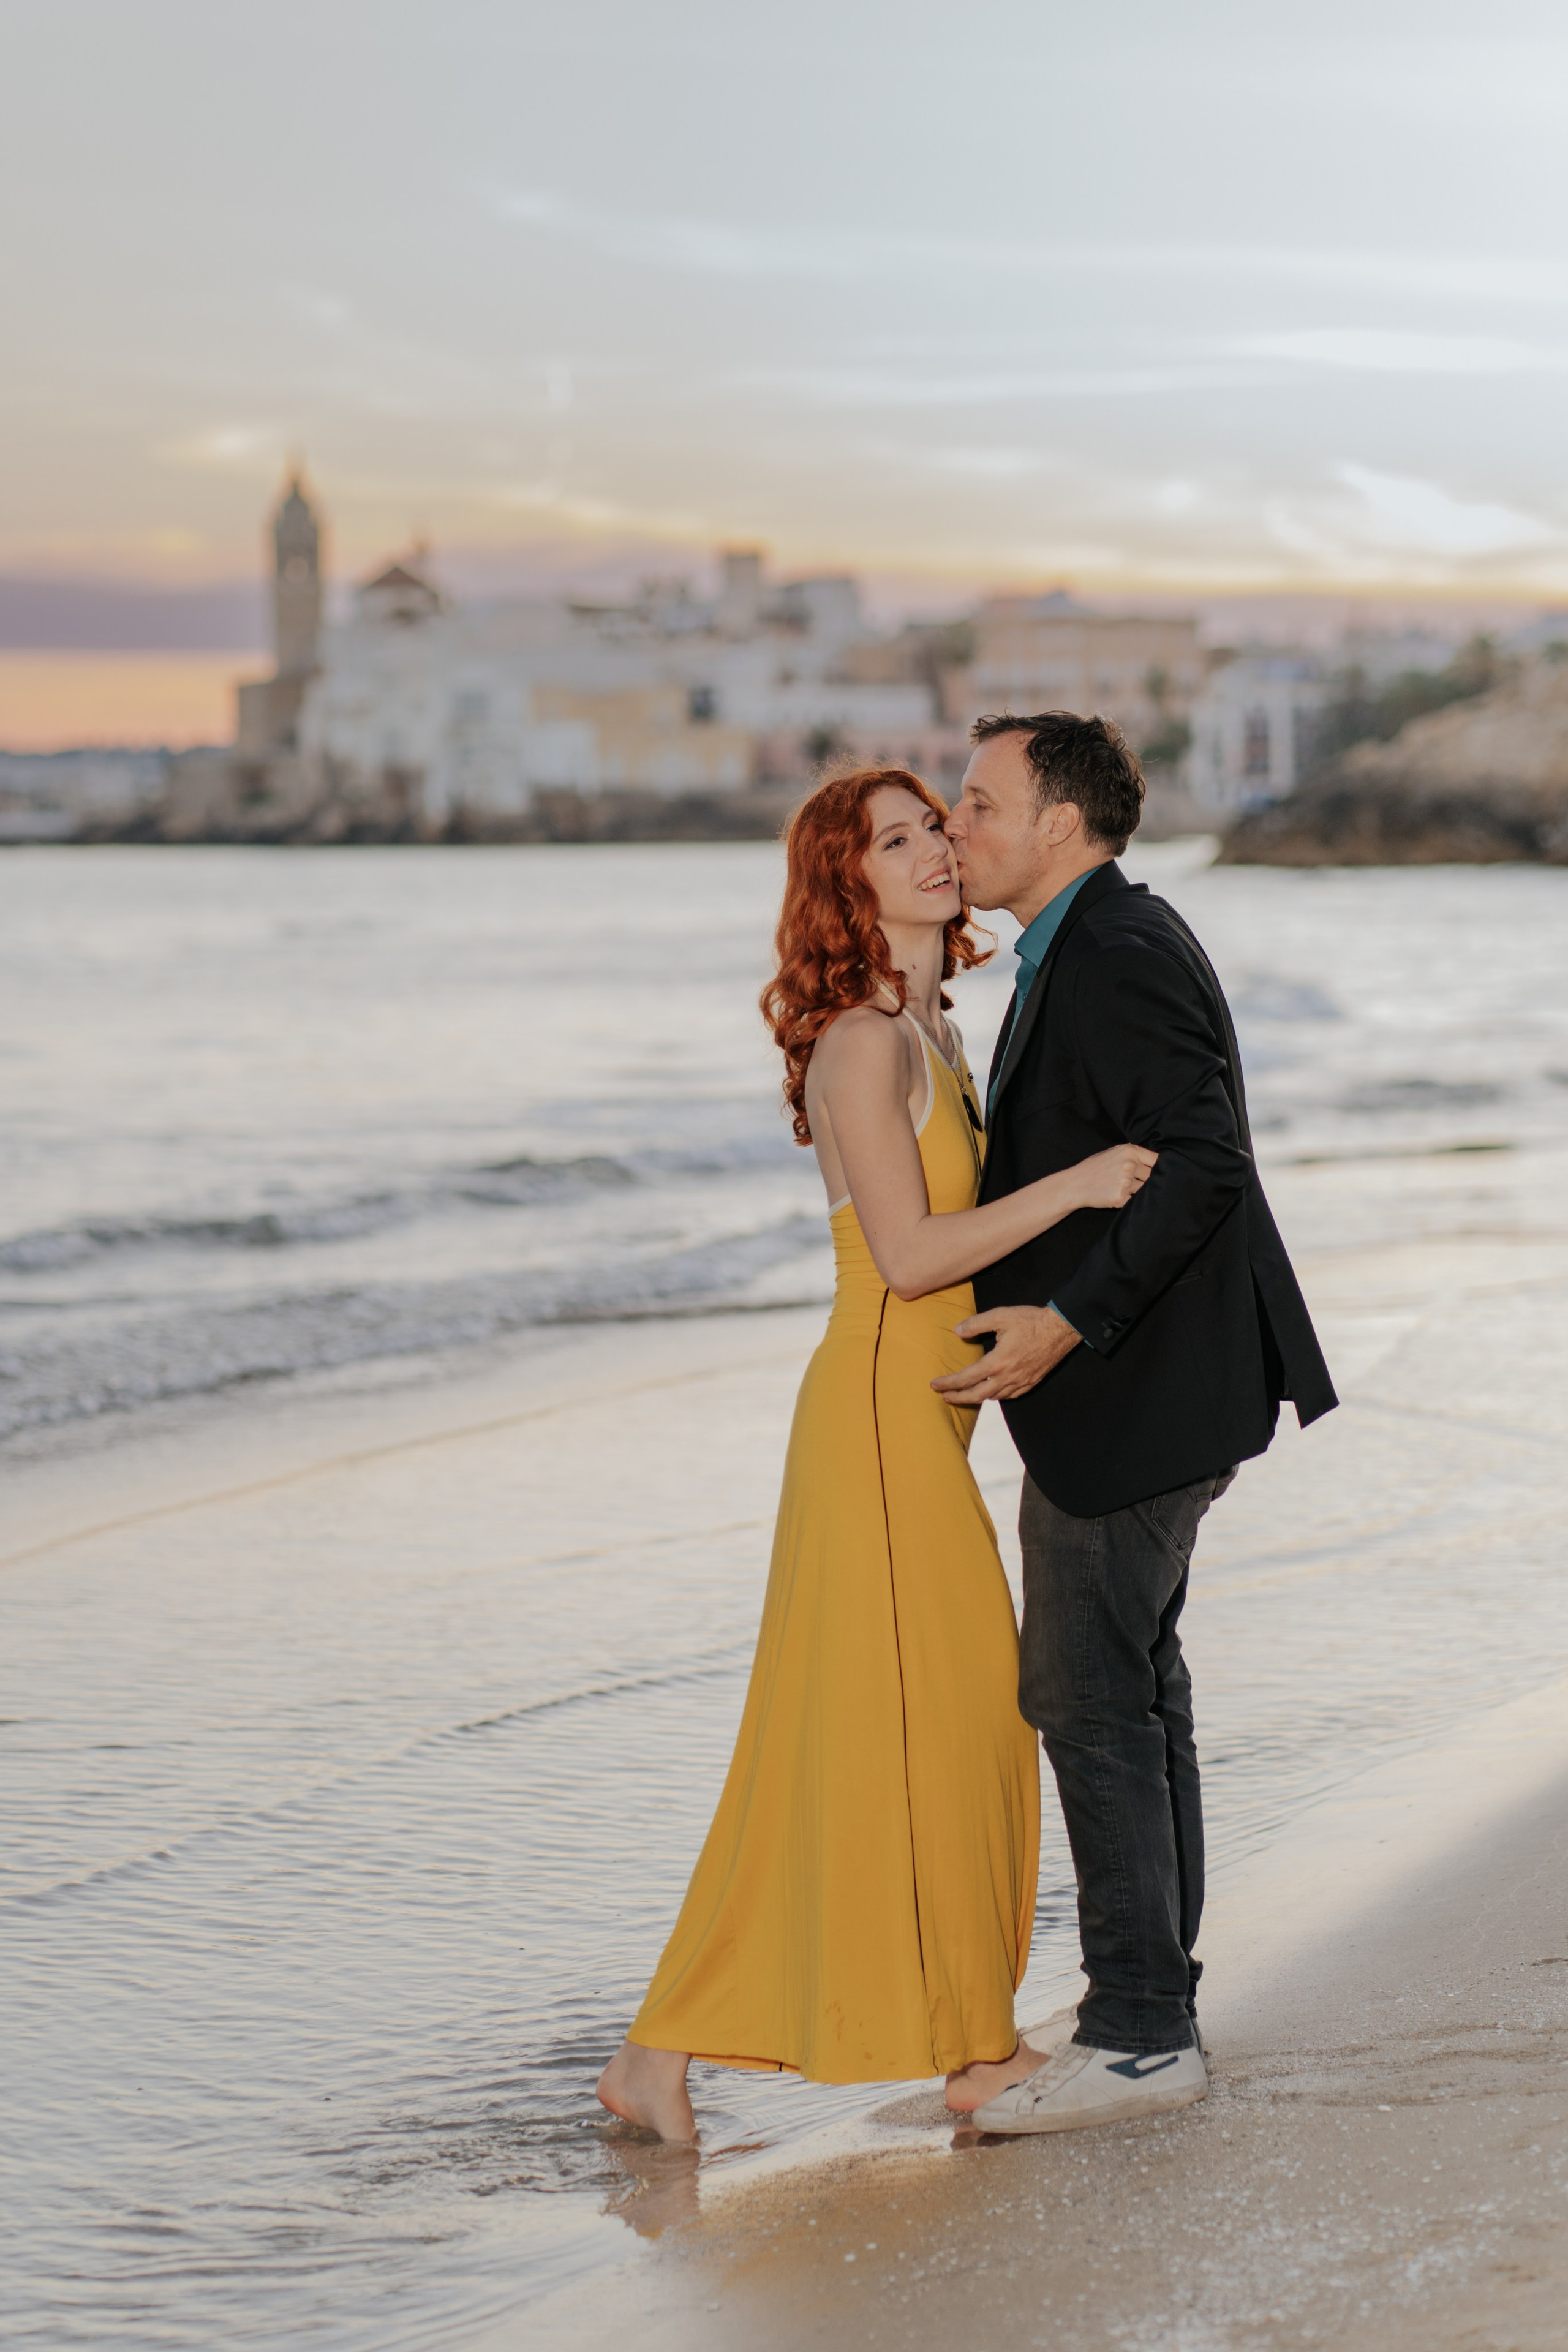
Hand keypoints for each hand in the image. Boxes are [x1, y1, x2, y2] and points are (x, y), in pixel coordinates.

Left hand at [930, 1303, 1080, 1403]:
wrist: (1061, 1329)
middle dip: (958, 1398)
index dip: (948, 1383)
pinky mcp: (1031, 1382)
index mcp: (997, 1362)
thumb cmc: (1031, 1321)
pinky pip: (1010, 1396)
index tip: (935, 1385)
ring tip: (965, 1393)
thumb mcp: (1000, 1316)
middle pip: (977, 1395)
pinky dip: (996, 1396)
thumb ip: (976, 1324)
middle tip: (945, 1396)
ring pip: (994, 1397)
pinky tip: (992, 1391)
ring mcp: (1021, 1382)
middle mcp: (1008, 1377)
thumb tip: (957, 1331)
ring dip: (977, 1397)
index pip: (966, 1378)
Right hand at [1073, 1143, 1156, 1210]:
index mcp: (1129, 1151)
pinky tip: (1118, 1196)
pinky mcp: (1121, 1197)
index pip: (1157, 1159)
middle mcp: (1129, 1165)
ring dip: (1138, 1191)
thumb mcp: (1113, 1152)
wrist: (1075, 1185)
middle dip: (1146, 1180)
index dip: (1160, 1167)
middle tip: (1135, 1182)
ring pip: (1145, 1189)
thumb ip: (1133, 1154)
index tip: (1161, 1172)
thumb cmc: (1094, 1168)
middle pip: (1153, 1176)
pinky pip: (1135, 1200)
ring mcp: (1126, 1182)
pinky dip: (1130, 1200)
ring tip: (1123, 1188)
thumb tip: (1156, 1161)